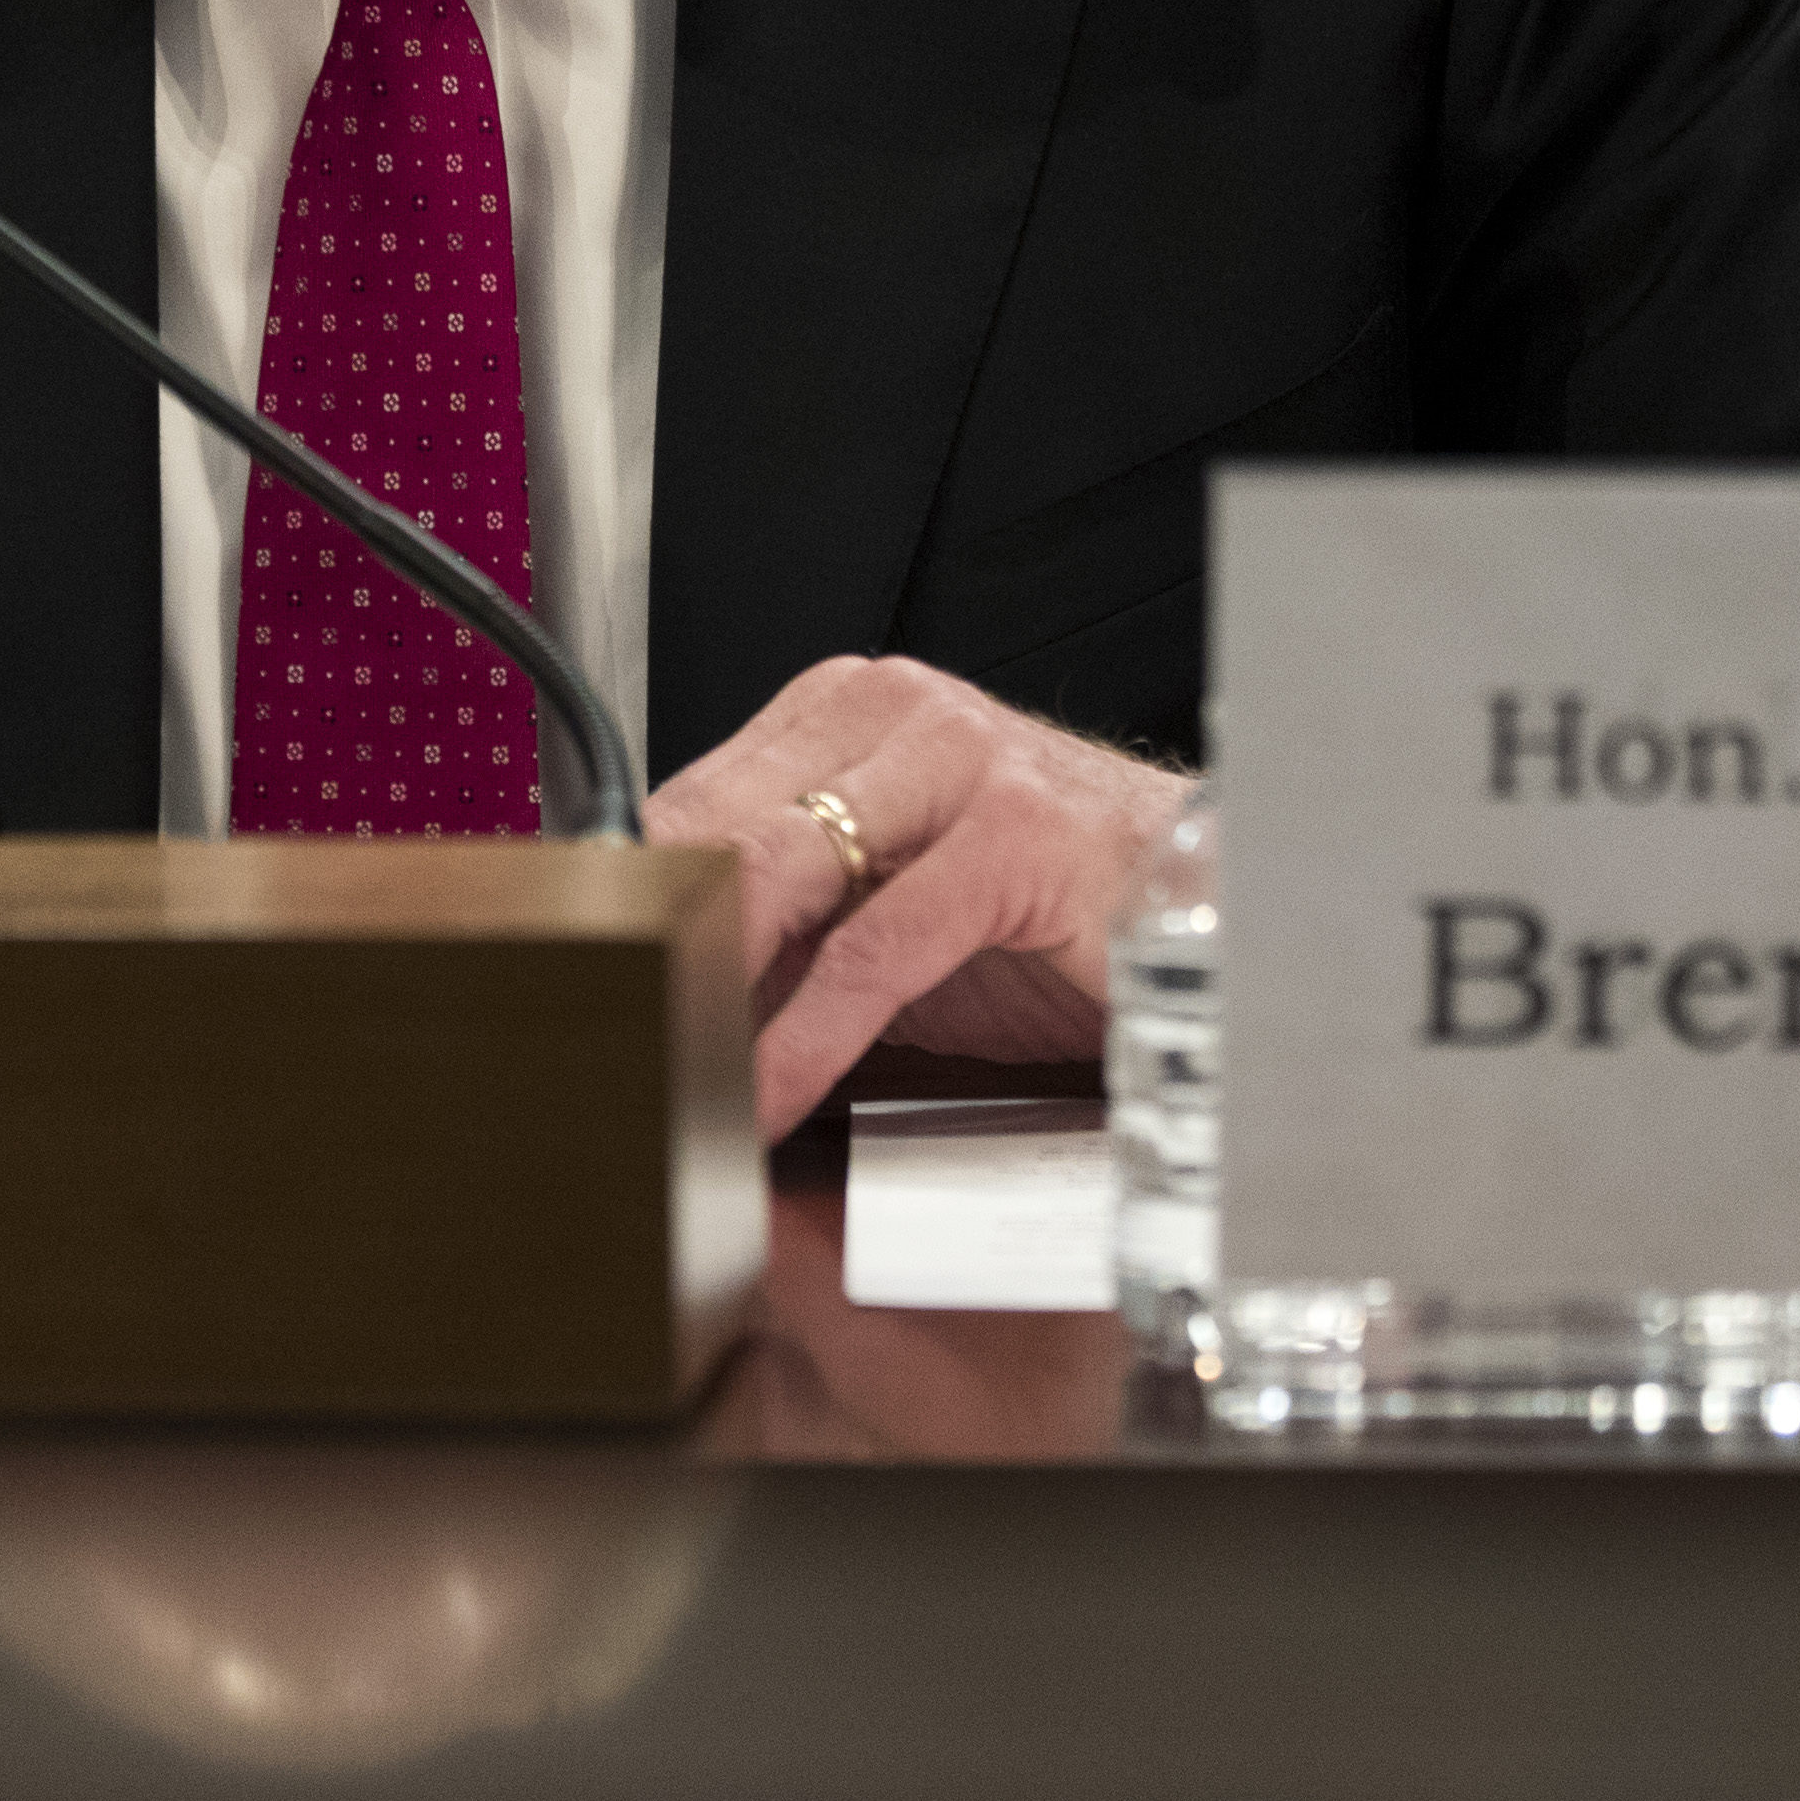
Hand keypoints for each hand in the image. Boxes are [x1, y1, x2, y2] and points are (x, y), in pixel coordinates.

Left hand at [644, 654, 1190, 1141]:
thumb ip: (781, 924)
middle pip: (716, 830)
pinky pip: (872, 951)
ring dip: (710, 992)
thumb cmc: (1053, 903)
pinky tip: (769, 1093)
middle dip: (654, 947)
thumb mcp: (889, 899)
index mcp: (846, 707)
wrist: (1216, 899)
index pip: (689, 799)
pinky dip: (805, 1038)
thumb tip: (658, 988)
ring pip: (779, 876)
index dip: (628, 902)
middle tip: (607, 1039)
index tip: (582, 984)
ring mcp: (957, 763)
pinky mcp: (1013, 839)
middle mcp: (894, 713)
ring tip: (668, 1075)